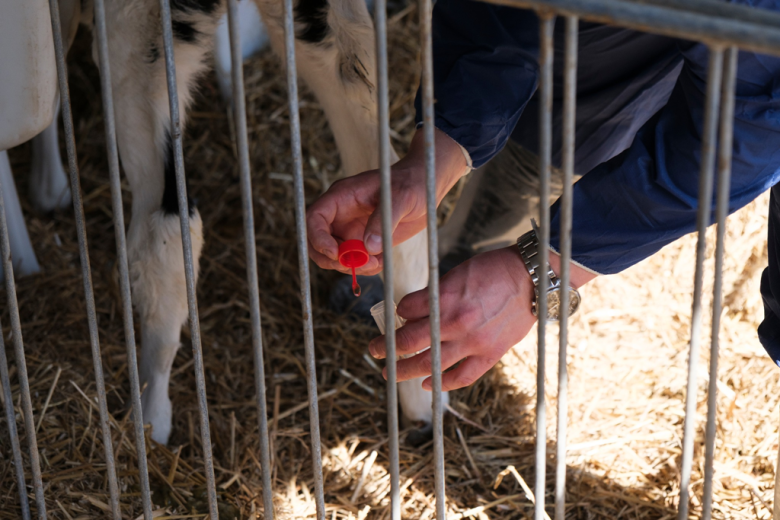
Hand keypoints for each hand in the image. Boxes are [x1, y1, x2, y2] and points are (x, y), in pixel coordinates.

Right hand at [306, 128, 467, 274]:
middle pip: (317, 242)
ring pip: (334, 256)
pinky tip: (381, 261)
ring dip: (350, 266)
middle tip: (354, 265)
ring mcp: (351, 229)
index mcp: (342, 197)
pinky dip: (364, 267)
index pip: (315, 218)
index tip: (336, 254)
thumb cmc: (412, 183)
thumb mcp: (401, 197)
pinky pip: (354, 260)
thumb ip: (384, 220)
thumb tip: (369, 247)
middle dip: (331, 259)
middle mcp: (341, 215)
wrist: (425, 188)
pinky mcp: (364, 241)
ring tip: (375, 262)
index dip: (318, 238)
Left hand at [368, 247, 595, 390]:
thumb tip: (411, 310)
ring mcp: (473, 341)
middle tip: (374, 349)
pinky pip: (462, 376)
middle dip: (387, 347)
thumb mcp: (457, 273)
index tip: (395, 315)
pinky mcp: (490, 354)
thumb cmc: (493, 270)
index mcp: (446, 296)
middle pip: (410, 341)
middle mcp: (456, 321)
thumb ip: (435, 294)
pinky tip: (427, 384)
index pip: (407, 310)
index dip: (398, 312)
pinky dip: (442, 382)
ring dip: (405, 370)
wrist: (532, 278)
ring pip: (430, 363)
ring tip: (390, 373)